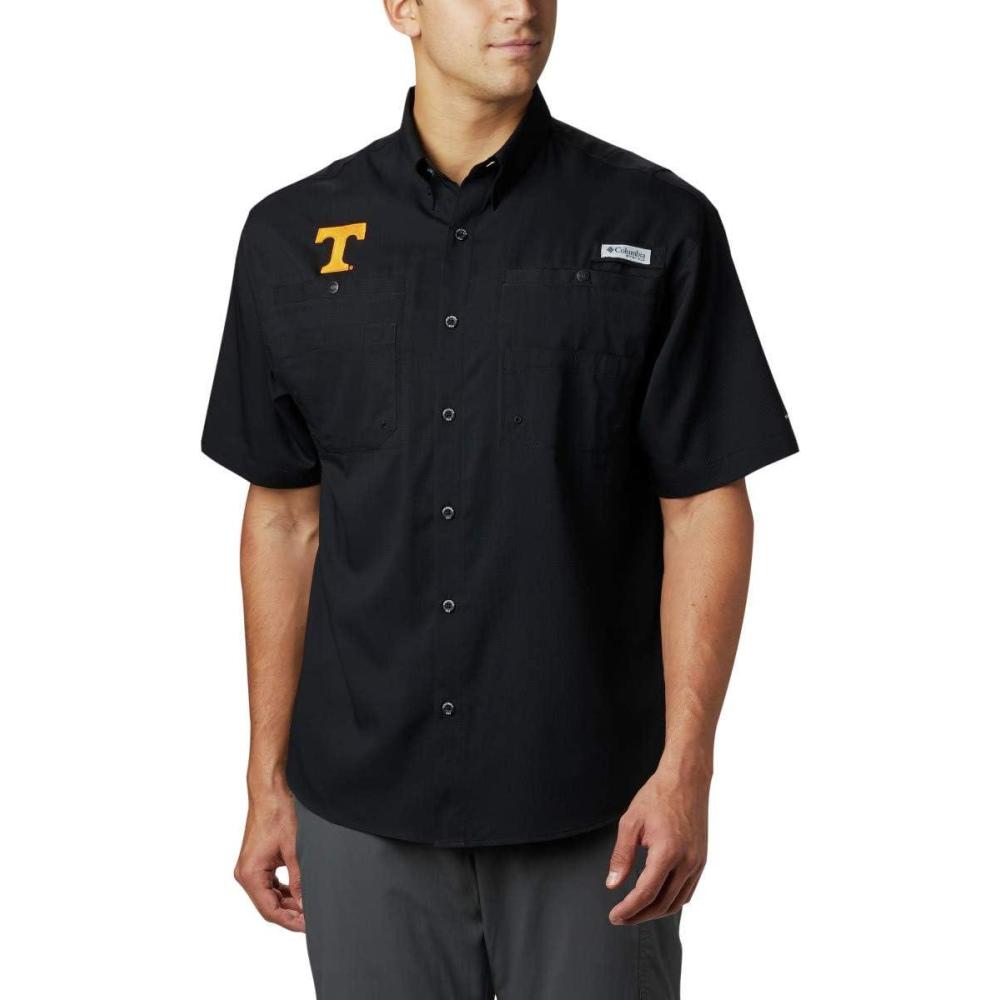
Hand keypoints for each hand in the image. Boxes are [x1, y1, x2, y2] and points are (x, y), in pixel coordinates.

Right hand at [234, 788, 304, 931]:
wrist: (270, 790)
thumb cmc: (278, 813)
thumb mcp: (294, 850)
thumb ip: (299, 880)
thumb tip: (305, 905)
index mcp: (250, 874)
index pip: (270, 910)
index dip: (290, 921)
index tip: (308, 926)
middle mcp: (246, 874)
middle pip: (269, 905)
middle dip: (291, 914)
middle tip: (313, 919)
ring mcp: (250, 868)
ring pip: (270, 896)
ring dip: (288, 903)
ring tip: (310, 908)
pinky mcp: (258, 861)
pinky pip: (270, 884)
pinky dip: (285, 891)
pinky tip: (300, 893)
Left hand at [605, 768, 708, 924]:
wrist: (686, 780)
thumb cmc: (657, 797)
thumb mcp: (631, 822)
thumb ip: (621, 855)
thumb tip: (612, 884)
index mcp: (667, 852)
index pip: (646, 893)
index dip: (628, 909)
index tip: (614, 916)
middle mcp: (686, 862)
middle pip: (662, 904)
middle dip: (640, 915)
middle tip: (620, 917)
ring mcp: (697, 863)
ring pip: (677, 902)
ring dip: (656, 912)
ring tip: (636, 911)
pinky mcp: (701, 860)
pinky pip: (688, 891)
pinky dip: (672, 901)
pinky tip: (657, 898)